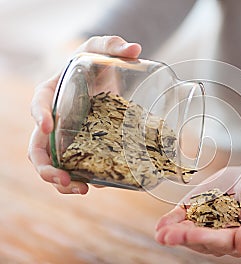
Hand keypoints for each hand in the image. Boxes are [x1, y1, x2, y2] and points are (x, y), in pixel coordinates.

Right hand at [28, 36, 141, 193]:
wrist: (104, 75)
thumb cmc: (97, 61)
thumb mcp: (103, 48)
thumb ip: (115, 45)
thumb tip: (136, 49)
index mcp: (53, 92)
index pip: (39, 102)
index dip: (39, 115)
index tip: (47, 126)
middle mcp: (55, 119)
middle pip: (39, 147)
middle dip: (46, 166)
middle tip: (62, 178)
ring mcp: (68, 136)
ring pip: (55, 164)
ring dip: (62, 182)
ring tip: (81, 190)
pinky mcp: (84, 146)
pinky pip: (78, 166)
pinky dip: (84, 178)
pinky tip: (99, 184)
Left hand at [155, 165, 240, 256]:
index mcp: (238, 238)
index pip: (221, 241)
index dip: (206, 238)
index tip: (193, 235)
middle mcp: (219, 236)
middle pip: (200, 240)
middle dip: (184, 238)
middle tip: (169, 236)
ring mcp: (205, 224)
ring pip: (188, 232)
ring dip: (174, 233)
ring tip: (162, 234)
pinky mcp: (195, 211)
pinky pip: (182, 219)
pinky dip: (170, 222)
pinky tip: (161, 226)